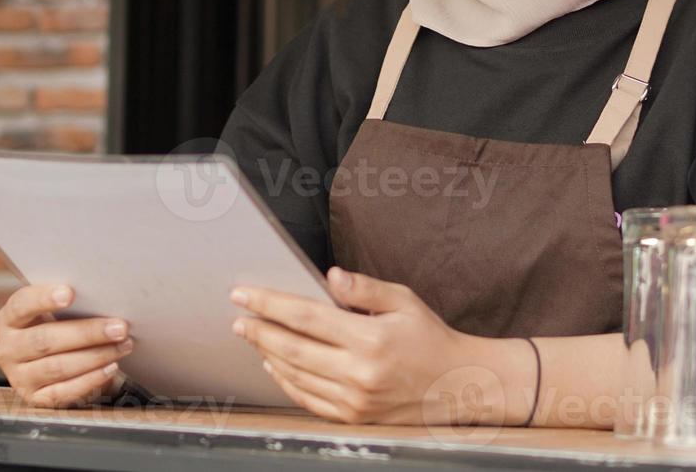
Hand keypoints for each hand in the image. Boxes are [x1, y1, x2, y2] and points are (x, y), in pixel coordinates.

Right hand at [0, 284, 135, 407]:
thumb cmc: (56, 326)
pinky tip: (111, 368)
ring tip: (123, 345)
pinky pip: (64, 392)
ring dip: (96, 356)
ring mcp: (18, 377)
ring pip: (58, 367)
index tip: (70, 293)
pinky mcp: (34, 399)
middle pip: (46, 340)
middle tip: (119, 327)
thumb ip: (67, 303)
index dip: (44, 299)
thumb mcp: (53, 311)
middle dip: (87, 333)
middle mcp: (7, 349)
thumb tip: (103, 295)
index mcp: (9, 320)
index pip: (21, 306)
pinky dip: (90, 380)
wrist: (47, 361)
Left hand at [229, 267, 530, 425]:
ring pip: (295, 375)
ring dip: (267, 355)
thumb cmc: (430, 338)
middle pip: (291, 348)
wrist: (457, 385)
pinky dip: (286, 382)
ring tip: (252, 337)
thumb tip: (330, 276)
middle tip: (238, 317)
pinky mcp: (354, 417)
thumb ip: (365, 289)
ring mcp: (354, 400)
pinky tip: (274, 367)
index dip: (269, 305)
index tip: (243, 294)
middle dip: (259, 330)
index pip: (305, 317)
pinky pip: (308, 400)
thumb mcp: (404, 301)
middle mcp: (358, 373)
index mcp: (369, 339)